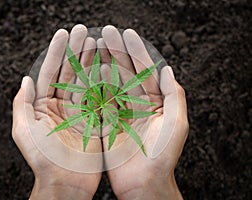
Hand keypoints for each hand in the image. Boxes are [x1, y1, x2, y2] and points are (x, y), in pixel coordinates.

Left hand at [12, 25, 101, 199]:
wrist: (65, 183)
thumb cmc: (43, 159)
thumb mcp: (24, 130)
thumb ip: (22, 104)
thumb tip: (25, 80)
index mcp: (43, 106)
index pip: (50, 72)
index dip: (56, 52)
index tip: (65, 34)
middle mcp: (61, 106)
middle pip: (69, 73)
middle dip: (76, 51)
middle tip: (84, 31)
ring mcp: (80, 112)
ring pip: (86, 81)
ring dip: (91, 61)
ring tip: (97, 41)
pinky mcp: (94, 120)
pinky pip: (100, 96)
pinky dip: (104, 81)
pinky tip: (109, 65)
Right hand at [99, 26, 188, 198]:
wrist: (144, 184)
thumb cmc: (162, 157)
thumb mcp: (176, 124)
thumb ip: (174, 95)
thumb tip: (167, 69)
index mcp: (156, 101)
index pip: (145, 70)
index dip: (136, 50)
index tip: (126, 34)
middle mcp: (138, 104)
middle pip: (126, 72)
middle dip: (117, 52)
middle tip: (106, 33)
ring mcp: (121, 112)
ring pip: (111, 83)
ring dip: (103, 64)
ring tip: (95, 47)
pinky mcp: (107, 123)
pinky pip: (100, 101)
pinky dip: (93, 86)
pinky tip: (88, 72)